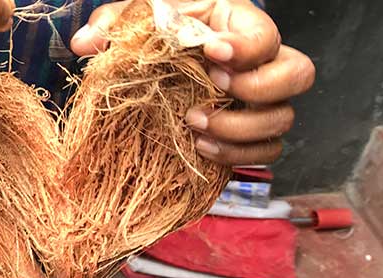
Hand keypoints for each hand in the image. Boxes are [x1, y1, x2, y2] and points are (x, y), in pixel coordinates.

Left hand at [71, 0, 315, 165]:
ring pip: (282, 121)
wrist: (162, 62)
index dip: (245, 47)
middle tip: (211, 88)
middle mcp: (262, 62)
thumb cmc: (158, 32)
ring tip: (192, 122)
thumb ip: (114, 23)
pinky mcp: (250, 133)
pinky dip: (236, 155)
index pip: (265, 34)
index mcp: (239, 24)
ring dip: (239, 128)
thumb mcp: (137, 17)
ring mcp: (261, 100)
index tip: (211, 52)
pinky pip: (265, 152)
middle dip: (257, 88)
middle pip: (298, 75)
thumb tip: (84, 43)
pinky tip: (199, 146)